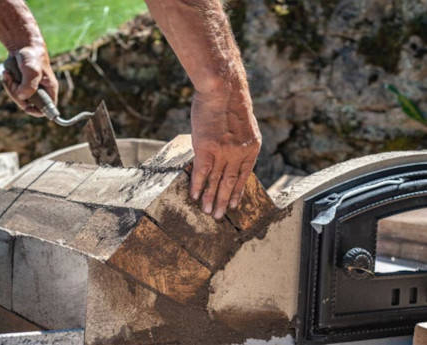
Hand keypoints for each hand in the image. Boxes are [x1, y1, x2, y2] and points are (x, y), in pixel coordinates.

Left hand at [2, 45, 57, 116]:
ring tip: (8, 74)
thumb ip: (29, 85)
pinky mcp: (22, 84)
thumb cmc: (31, 55)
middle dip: (16, 95)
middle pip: (29, 104)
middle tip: (11, 82)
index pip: (47, 109)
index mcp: (50, 89)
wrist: (22, 43)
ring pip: (19, 97)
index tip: (26, 106)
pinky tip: (7, 74)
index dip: (37, 111)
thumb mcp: (31, 70)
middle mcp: (42, 90)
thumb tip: (22, 97)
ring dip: (10, 87)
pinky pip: (13, 90)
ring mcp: (31, 88)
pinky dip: (8, 83)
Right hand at [190, 86, 260, 219]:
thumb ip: (240, 141)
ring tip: (207, 212)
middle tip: (218, 216)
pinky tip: (195, 196)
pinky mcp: (206, 148)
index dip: (237, 192)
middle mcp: (239, 154)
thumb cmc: (231, 101)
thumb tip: (232, 152)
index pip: (244, 176)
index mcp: (251, 148)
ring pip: (217, 181)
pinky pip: (202, 172)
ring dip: (211, 198)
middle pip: (230, 183)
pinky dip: (198, 186)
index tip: (234, 205)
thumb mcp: (244, 124)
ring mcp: (223, 152)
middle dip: (224, 201)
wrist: (223, 89)